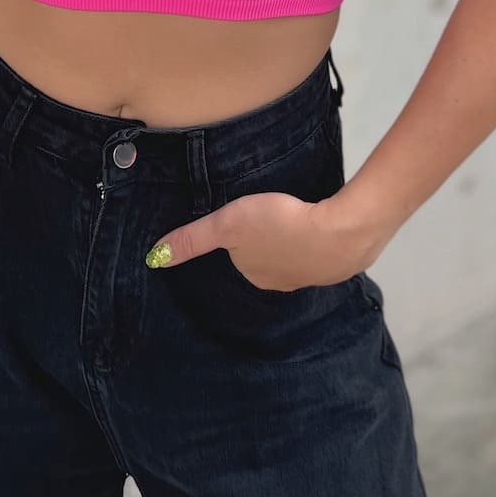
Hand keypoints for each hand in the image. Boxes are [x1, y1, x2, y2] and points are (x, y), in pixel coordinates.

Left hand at [144, 188, 364, 291]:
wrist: (340, 233)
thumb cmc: (279, 225)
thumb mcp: (228, 225)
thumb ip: (194, 239)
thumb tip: (154, 258)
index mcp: (256, 276)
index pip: (239, 256)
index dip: (240, 235)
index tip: (246, 218)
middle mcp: (282, 283)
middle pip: (266, 258)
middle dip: (266, 240)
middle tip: (269, 213)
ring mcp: (312, 275)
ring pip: (293, 255)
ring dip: (292, 240)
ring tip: (293, 218)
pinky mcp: (337, 262)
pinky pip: (319, 250)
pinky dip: (316, 239)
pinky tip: (319, 224)